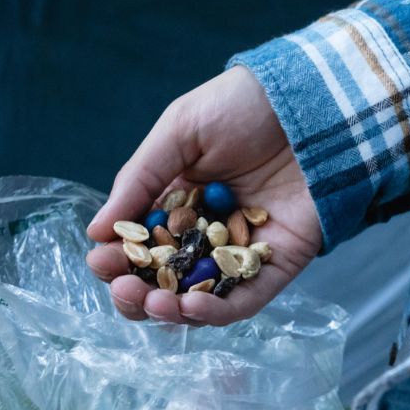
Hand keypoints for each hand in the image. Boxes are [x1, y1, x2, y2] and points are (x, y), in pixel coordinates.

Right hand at [86, 66, 321, 324]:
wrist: (312, 99)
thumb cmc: (242, 105)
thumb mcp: (179, 132)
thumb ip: (140, 181)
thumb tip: (97, 232)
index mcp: (176, 202)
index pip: (139, 244)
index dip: (116, 259)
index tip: (101, 261)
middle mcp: (206, 233)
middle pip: (164, 280)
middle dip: (138, 293)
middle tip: (125, 291)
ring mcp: (241, 252)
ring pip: (200, 298)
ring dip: (172, 310)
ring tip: (155, 302)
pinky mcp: (277, 263)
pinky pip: (245, 298)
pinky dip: (218, 310)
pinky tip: (192, 306)